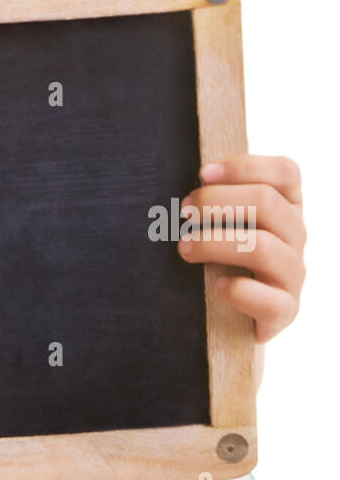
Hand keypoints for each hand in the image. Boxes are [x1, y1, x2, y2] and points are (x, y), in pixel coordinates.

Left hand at [178, 154, 306, 343]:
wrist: (230, 312)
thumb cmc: (221, 254)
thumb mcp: (225, 219)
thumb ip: (218, 197)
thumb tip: (194, 180)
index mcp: (287, 205)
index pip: (285, 173)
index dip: (244, 167)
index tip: (202, 174)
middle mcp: (296, 235)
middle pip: (267, 202)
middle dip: (216, 201)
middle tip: (183, 212)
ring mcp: (294, 272)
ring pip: (263, 247)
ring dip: (215, 243)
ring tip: (185, 248)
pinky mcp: (285, 309)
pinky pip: (269, 300)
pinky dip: (239, 291)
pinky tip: (217, 286)